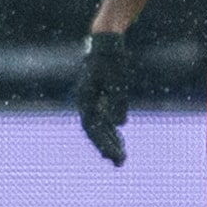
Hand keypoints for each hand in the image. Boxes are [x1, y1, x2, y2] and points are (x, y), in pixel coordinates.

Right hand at [76, 31, 131, 164]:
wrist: (106, 43)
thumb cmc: (112, 61)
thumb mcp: (117, 81)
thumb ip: (118, 102)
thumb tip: (121, 124)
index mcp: (85, 99)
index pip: (92, 128)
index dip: (103, 143)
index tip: (113, 156)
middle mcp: (85, 102)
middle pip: (95, 131)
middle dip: (107, 147)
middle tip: (120, 163)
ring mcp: (90, 101)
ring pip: (99, 126)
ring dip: (110, 141)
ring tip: (121, 157)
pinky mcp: (98, 98)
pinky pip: (103, 118)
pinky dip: (111, 130)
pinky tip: (120, 139)